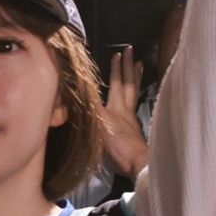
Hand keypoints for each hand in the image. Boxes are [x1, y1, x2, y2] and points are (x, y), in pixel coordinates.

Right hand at [100, 45, 148, 177]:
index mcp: (116, 108)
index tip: (118, 54)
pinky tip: (134, 96)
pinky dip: (136, 96)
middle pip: (128, 84)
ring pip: (135, 93)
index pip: (117, 83)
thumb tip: (76, 95)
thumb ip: (89, 110)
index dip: (116, 69)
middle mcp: (126, 110)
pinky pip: (135, 105)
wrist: (137, 164)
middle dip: (128, 67)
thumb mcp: (98, 126)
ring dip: (136, 78)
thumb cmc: (117, 146)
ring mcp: (132, 120)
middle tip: (131, 51)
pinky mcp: (135, 130)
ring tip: (140, 65)